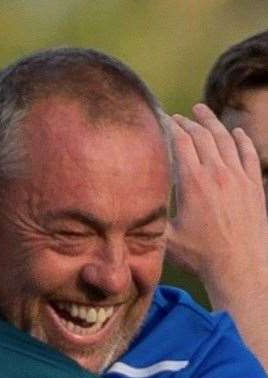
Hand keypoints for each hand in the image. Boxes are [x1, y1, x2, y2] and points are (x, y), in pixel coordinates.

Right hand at [166, 103, 267, 292]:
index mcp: (194, 183)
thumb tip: (121, 212)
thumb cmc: (201, 256)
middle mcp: (218, 175)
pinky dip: (241, 139)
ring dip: (212, 122)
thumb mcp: (166, 238)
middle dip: (187, 121)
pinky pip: (249, 154)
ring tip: (201, 110)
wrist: (242, 268)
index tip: (160, 117)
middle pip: (202, 135)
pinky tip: (235, 132)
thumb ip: (149, 219)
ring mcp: (240, 178)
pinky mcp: (254, 187)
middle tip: (177, 115)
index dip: (169, 126)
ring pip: (225, 139)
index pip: (181, 142)